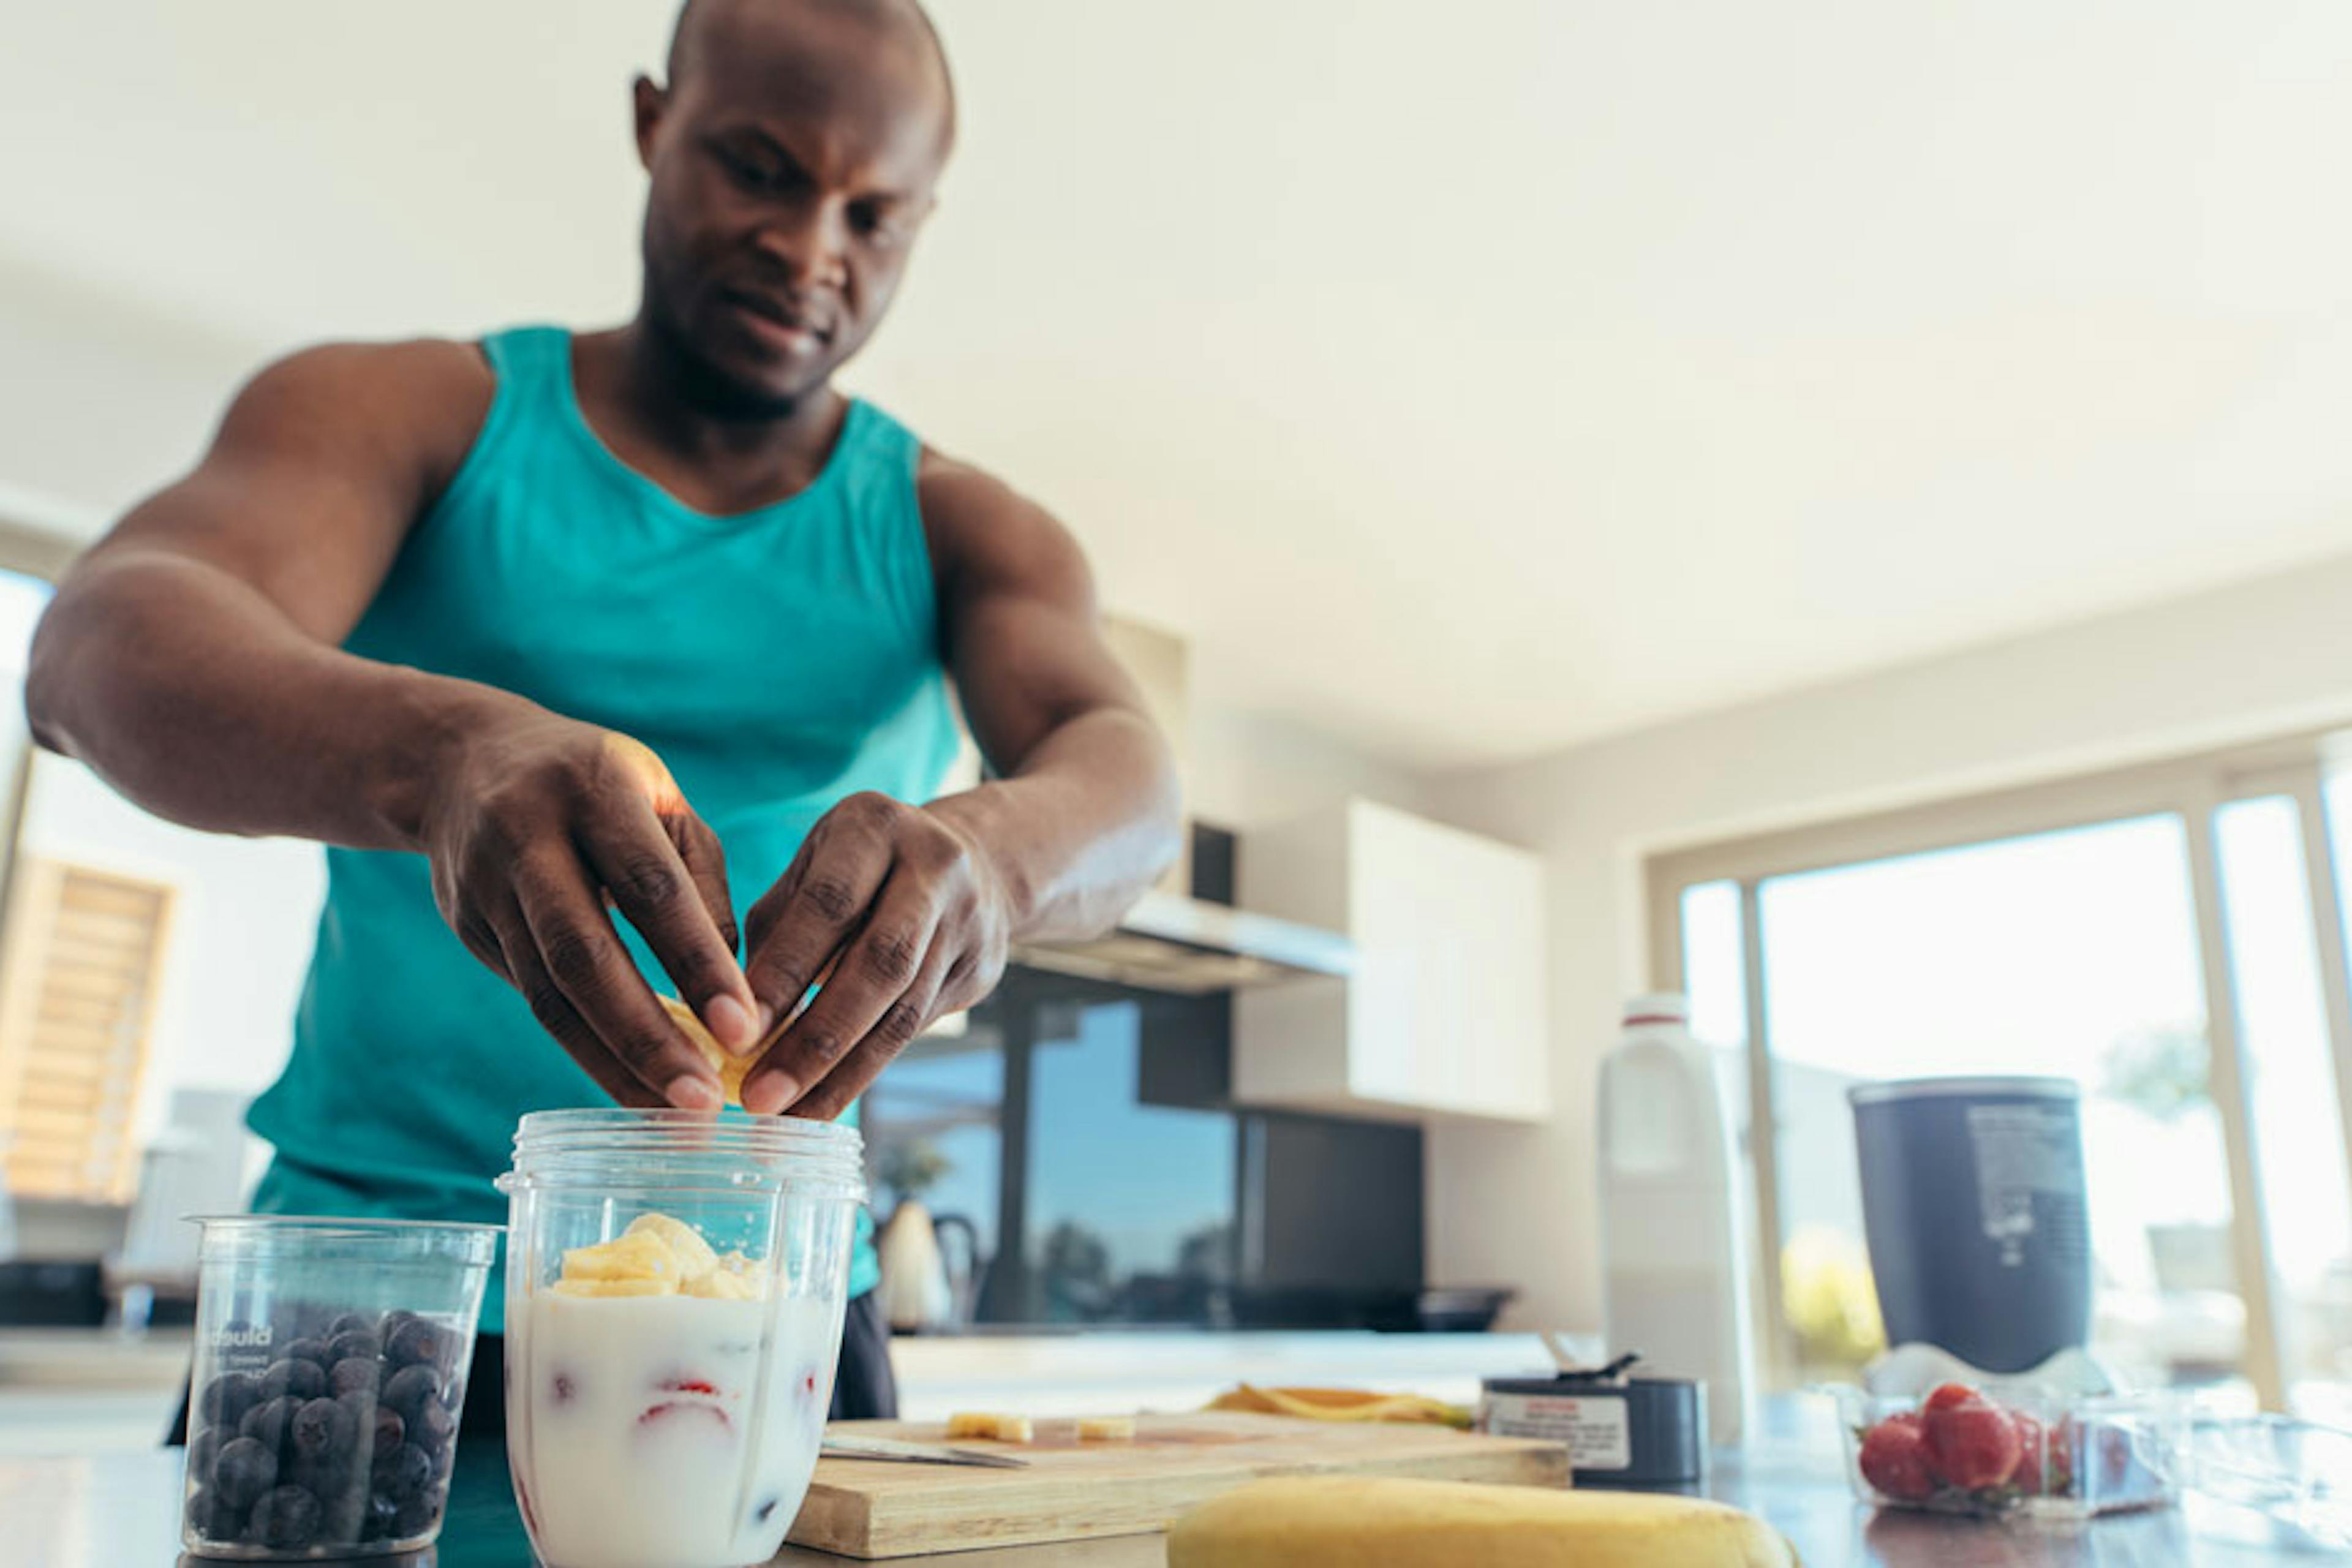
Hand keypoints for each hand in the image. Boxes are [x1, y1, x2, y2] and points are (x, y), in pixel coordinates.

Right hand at [419, 703, 760, 1108]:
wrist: (460, 762)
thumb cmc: (598, 786)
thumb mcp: (660, 803)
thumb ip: (700, 886)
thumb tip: (736, 989)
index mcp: (594, 789)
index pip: (651, 888)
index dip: (696, 962)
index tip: (744, 1030)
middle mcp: (528, 838)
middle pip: (584, 955)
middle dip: (647, 1037)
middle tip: (704, 1104)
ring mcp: (486, 888)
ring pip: (549, 993)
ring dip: (614, 1063)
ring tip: (675, 1117)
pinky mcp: (468, 929)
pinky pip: (533, 1001)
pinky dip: (586, 1050)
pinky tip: (633, 1088)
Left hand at [738, 791, 1012, 1116]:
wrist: (972, 863)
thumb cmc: (856, 873)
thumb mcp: (811, 870)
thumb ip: (775, 932)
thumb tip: (732, 1020)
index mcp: (876, 826)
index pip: (829, 905)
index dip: (784, 973)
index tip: (735, 1034)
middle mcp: (934, 866)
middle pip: (879, 964)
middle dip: (816, 1039)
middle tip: (758, 1096)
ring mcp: (968, 920)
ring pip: (903, 1011)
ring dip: (840, 1072)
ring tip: (785, 1117)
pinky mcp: (983, 968)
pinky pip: (917, 1030)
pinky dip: (864, 1071)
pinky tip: (822, 1102)